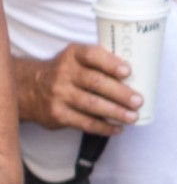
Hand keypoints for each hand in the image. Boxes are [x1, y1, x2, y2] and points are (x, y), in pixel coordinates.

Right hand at [16, 43, 140, 134]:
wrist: (31, 88)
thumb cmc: (67, 73)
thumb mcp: (77, 59)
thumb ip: (100, 63)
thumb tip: (138, 77)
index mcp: (73, 54)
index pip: (92, 55)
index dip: (110, 63)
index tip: (128, 71)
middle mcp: (64, 73)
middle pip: (96, 83)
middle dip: (120, 93)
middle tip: (138, 101)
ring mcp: (59, 94)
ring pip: (92, 105)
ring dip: (116, 112)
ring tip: (133, 117)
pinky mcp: (58, 114)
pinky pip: (84, 123)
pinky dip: (104, 127)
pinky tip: (118, 129)